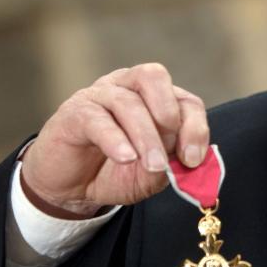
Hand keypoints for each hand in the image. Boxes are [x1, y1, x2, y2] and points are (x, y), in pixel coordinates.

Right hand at [20, 63, 208, 218]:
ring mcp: (98, 96)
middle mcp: (126, 86)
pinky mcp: (73, 113)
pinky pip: (97, 119)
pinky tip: (126, 158)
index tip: (193, 160)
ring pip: (128, 102)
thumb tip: (192, 160)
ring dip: (146, 137)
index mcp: (154, 98)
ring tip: (153, 166)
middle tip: (171, 153)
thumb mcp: (152, 174)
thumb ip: (173, 164)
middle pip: (154, 77)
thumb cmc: (115, 173)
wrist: (71, 188)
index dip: (195, 127)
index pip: (184, 99)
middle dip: (169, 115)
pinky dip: (116, 140)